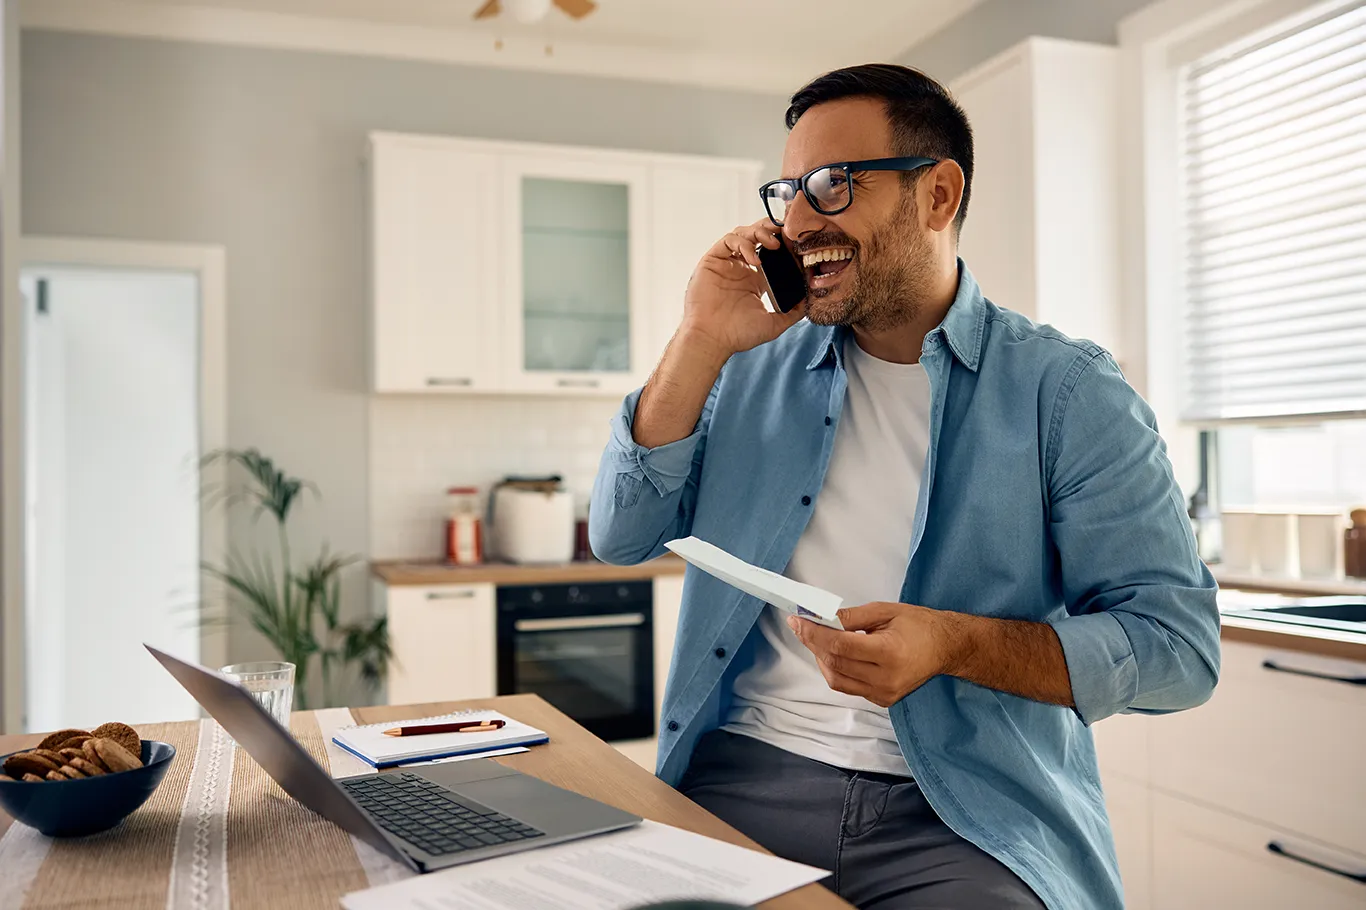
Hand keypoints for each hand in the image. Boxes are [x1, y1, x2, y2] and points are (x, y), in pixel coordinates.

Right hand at [679, 219, 805, 357]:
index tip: (799, 246)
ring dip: (760, 233)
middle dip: (773, 230)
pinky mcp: (713, 260)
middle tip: (787, 234)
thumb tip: (809, 303)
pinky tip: (754, 259)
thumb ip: (793, 313)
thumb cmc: (737, 334)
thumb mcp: (773, 324)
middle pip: (757, 237)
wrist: (713, 339)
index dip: (785, 245)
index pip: (772, 253)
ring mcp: (726, 263)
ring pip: (743, 233)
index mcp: (755, 280)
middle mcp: (740, 268)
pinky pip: (729, 241)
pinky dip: (744, 244)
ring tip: (774, 243)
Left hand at [786, 602, 958, 707]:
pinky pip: (848, 687)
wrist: (946, 648)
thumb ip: (852, 617)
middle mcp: (886, 678)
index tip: (798, 620)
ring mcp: (884, 693)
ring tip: (816, 638)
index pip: (840, 646)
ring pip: (837, 679)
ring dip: (820, 658)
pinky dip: (835, 669)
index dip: (814, 633)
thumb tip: (821, 617)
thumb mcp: (885, 611)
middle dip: (812, 643)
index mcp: (890, 653)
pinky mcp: (882, 700)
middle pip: (835, 664)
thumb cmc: (919, 625)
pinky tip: (833, 653)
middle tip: (801, 625)